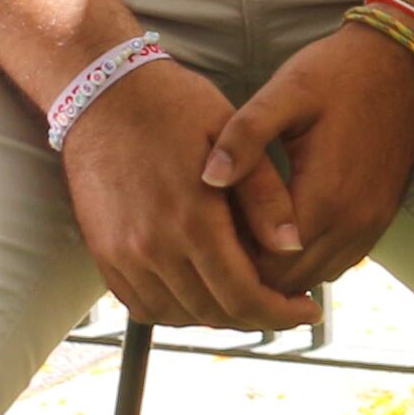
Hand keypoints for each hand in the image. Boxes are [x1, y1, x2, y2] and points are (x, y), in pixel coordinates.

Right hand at [60, 59, 318, 332]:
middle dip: (257, 318)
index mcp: (193, 220)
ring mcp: (122, 255)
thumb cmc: (179, 108)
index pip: (242, 294)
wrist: (103, 96)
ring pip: (177, 315)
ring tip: (252, 301)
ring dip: (218, 317)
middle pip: (213, 312)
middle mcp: (153, 248)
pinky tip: (204, 294)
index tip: (310, 312)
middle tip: (288, 307)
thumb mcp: (235, 138)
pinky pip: (142, 304)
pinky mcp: (103, 254)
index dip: (280, 312)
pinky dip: (177, 310)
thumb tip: (295, 245)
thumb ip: (266, 197)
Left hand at [204, 26, 413, 295]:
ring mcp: (371, 223)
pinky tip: (278, 233)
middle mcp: (353, 221)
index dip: (228, 265)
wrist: (403, 60)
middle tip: (212, 246)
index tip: (200, 241)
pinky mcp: (380, 217)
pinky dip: (305, 262)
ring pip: (314, 279)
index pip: (266, 268)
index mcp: (325, 196)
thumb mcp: (285, 92)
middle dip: (248, 275)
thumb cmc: (338, 73)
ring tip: (242, 242)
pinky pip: (337, 263)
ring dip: (278, 273)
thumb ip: (244, 135)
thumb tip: (207, 178)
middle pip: (288, 282)